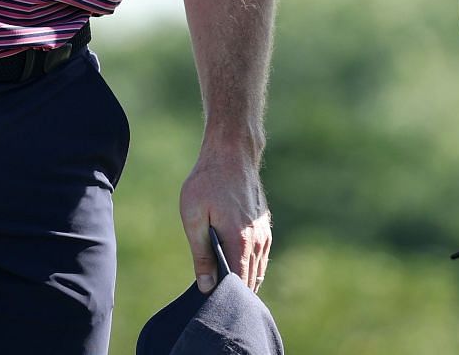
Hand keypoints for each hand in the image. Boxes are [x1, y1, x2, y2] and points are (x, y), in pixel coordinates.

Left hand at [180, 145, 271, 292]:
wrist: (231, 153)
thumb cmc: (207, 183)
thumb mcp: (194, 217)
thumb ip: (201, 254)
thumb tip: (206, 286)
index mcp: (241, 242)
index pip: (240, 285)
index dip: (227, 298)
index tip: (210, 303)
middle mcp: (258, 242)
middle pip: (251, 282)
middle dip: (235, 294)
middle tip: (213, 298)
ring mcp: (264, 234)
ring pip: (257, 271)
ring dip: (243, 281)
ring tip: (221, 287)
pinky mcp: (264, 227)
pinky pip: (259, 257)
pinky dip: (248, 267)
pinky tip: (232, 268)